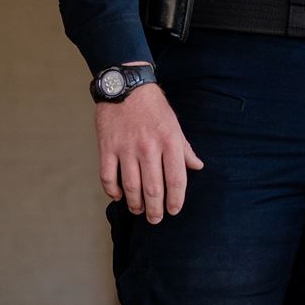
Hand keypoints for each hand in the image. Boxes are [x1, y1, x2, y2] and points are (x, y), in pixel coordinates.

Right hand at [96, 82, 202, 222]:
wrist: (125, 85)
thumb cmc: (153, 106)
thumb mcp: (175, 125)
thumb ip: (185, 148)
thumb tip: (197, 166)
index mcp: (169, 142)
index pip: (176, 180)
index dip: (175, 201)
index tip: (174, 211)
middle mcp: (149, 147)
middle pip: (153, 189)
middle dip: (155, 210)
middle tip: (155, 219)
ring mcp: (126, 148)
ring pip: (131, 186)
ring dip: (135, 204)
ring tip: (138, 210)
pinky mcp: (107, 147)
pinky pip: (108, 176)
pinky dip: (112, 190)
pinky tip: (118, 196)